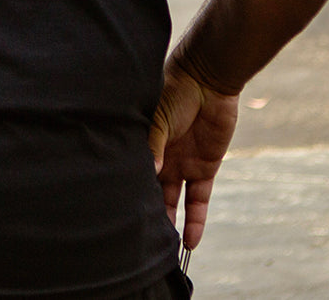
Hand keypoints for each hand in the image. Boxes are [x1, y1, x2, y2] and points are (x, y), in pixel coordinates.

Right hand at [148, 60, 238, 249]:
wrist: (208, 79)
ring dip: (170, 222)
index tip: (121, 213)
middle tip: (139, 237)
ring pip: (174, 200)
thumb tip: (151, 171)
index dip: (129, 191)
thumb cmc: (175, 89)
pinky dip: (196, 220)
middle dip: (147, 212)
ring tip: (164, 249)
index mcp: (145, 142)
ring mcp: (183, 164)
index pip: (136, 172)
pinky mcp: (205, 168)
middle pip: (152, 191)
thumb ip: (155, 143)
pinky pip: (199, 200)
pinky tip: (190, 242)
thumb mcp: (159, 116)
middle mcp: (161, 156)